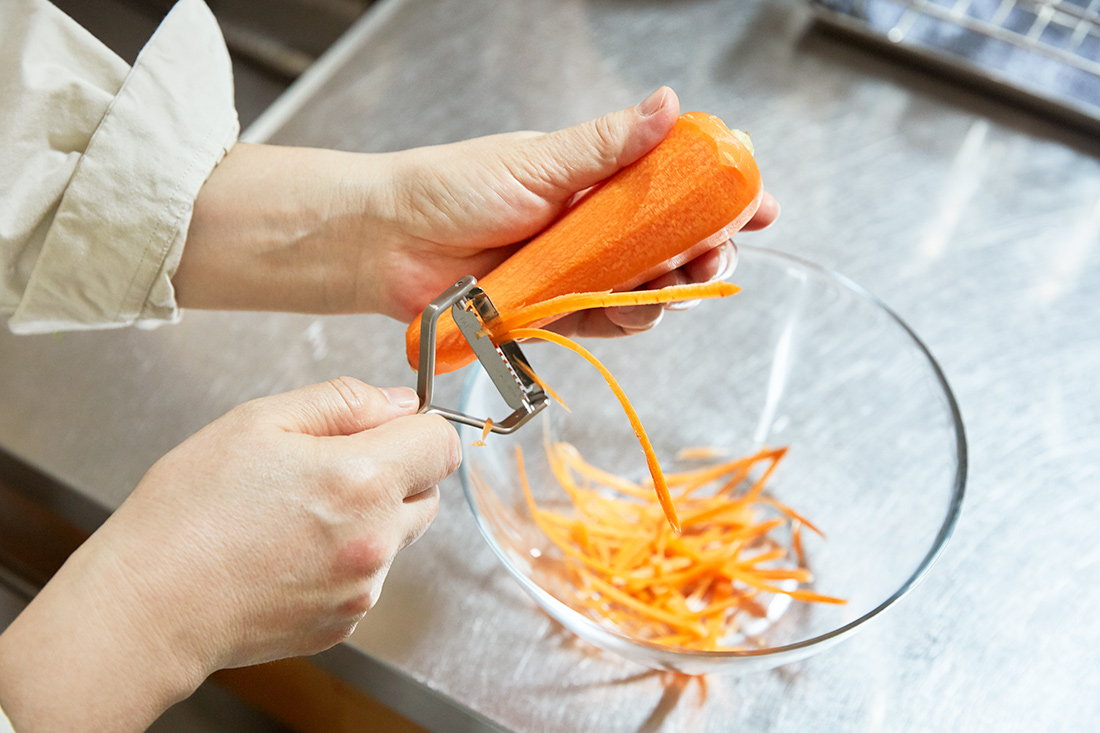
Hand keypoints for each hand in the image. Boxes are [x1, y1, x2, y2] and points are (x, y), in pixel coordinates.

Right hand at [0, 378, 458, 731]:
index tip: (387, 428)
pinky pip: (366, 577)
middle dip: (392, 471)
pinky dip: (342, 561)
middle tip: (323, 469)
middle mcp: (375, 540)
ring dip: (367, 518)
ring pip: (396, 536)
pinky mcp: (343, 623)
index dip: (418, 427)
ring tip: (294, 516)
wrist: (149, 606)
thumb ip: (343, 402)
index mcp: (362, 480)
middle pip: (426, 491)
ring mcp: (362, 589)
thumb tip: (399, 402)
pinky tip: (287, 553)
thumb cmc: (189, 511)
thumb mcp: (259, 422)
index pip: (444, 443)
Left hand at [176, 87, 778, 333]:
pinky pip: (609, 323)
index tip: (759, 207)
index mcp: (599, 180)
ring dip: (667, 290)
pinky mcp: (559, 312)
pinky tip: (626, 310)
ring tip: (662, 283)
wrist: (389, 244)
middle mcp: (597, 228)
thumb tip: (671, 104)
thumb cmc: (452, 188)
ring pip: (649, 290)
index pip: (677, 186)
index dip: (722, 198)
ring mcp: (580, 272)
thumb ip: (607, 143)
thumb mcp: (538, 160)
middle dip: (706, 252)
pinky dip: (625, 320)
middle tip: (712, 255)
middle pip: (676, 245)